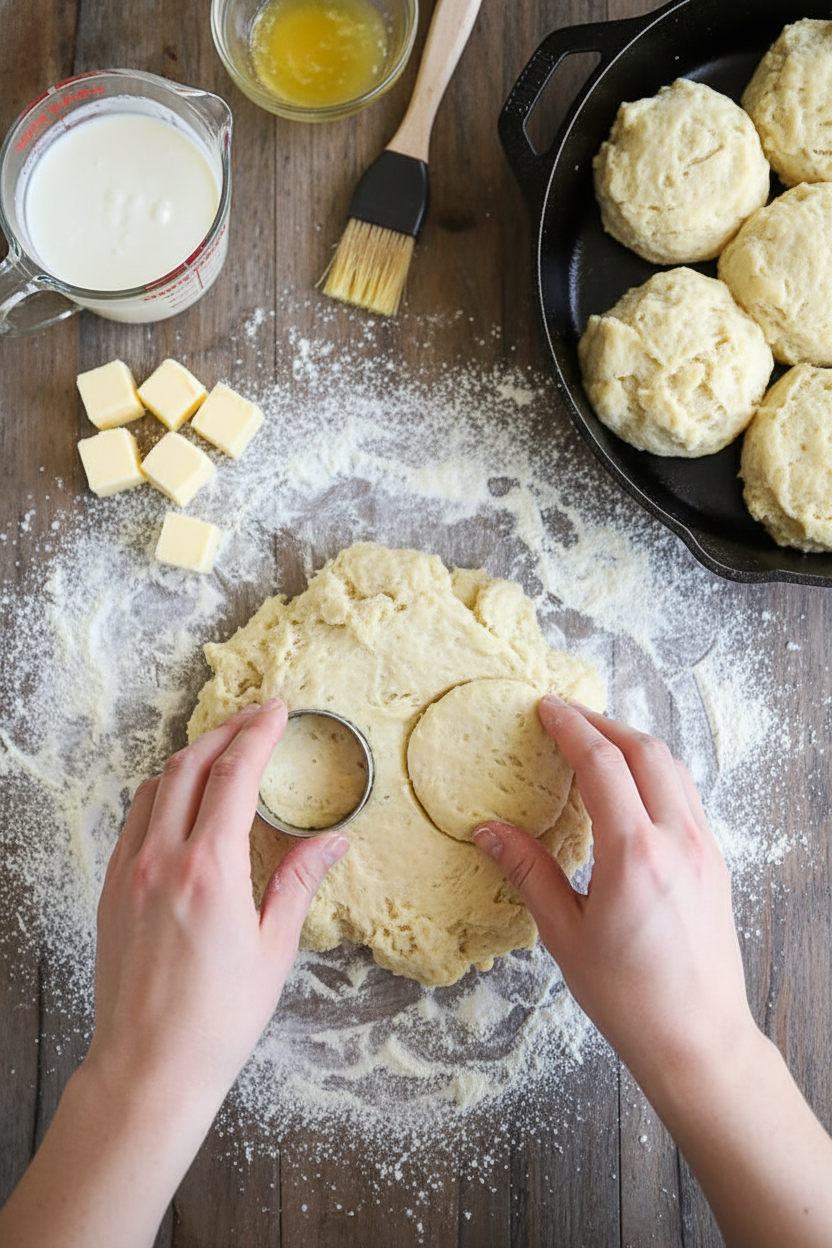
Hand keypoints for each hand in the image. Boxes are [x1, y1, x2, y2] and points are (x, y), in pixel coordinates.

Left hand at [88, 698, 348, 1110]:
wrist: (148, 1068)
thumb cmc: (217, 1020)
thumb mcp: (274, 950)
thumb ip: (300, 883)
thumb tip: (333, 842)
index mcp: (210, 870)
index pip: (235, 775)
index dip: (258, 734)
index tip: (278, 712)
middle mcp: (163, 860)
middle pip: (189, 766)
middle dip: (225, 731)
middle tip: (255, 718)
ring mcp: (130, 873)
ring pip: (154, 787)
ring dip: (190, 757)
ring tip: (221, 750)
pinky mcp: (113, 890)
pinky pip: (135, 820)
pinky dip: (161, 793)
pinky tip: (182, 800)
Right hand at [473, 695, 754, 1093]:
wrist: (698, 1040)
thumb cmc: (630, 998)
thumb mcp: (565, 936)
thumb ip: (529, 873)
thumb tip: (490, 833)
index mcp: (635, 855)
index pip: (603, 764)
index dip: (571, 727)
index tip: (546, 708)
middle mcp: (678, 841)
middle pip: (645, 750)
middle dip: (603, 722)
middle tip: (566, 716)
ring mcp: (704, 849)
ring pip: (673, 768)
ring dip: (633, 743)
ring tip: (596, 742)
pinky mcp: (716, 863)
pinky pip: (687, 795)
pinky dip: (656, 773)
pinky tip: (631, 787)